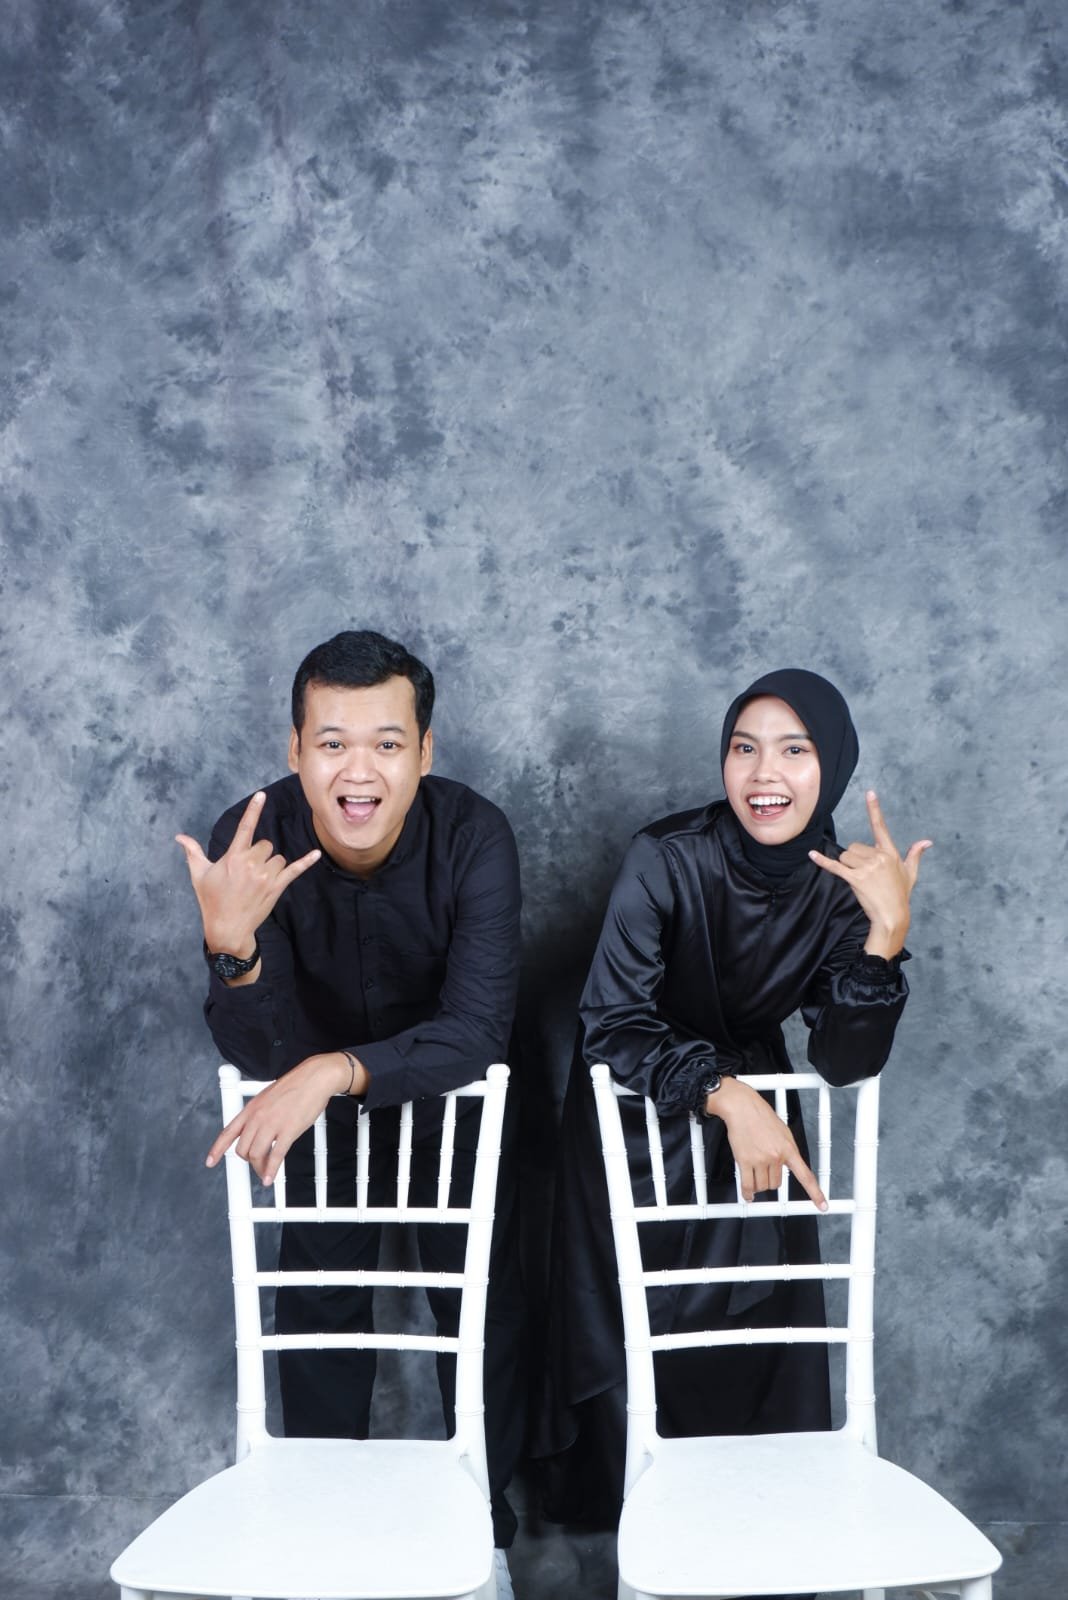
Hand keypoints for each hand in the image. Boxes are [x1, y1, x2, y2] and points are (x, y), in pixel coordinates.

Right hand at [176, 790, 320, 957]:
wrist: (227, 928)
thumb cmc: (211, 900)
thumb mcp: (199, 875)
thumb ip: (193, 852)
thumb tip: (179, 836)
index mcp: (233, 857)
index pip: (245, 827)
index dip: (253, 810)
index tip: (261, 795)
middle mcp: (251, 864)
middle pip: (265, 844)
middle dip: (258, 854)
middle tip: (246, 872)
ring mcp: (266, 876)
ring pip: (277, 858)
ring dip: (271, 865)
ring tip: (257, 881)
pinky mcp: (277, 887)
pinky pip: (295, 870)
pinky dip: (306, 861)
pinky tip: (317, 853)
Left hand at [205, 1052, 367, 1184]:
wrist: (314, 1078)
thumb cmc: (295, 1086)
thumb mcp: (267, 1097)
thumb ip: (258, 1113)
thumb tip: (255, 1129)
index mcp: (251, 1108)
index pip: (228, 1132)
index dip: (217, 1150)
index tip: (210, 1161)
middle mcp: (258, 1117)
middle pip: (242, 1149)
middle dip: (248, 1160)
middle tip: (256, 1164)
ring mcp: (273, 1124)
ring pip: (256, 1155)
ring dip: (259, 1167)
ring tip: (265, 1171)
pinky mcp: (289, 1130)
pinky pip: (276, 1156)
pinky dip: (271, 1170)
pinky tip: (270, 1177)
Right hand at [706, 1077, 826, 1208]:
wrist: (743, 1107)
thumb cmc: (762, 1117)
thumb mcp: (784, 1132)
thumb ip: (787, 1150)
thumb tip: (790, 1164)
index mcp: (789, 1149)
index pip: (806, 1176)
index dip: (815, 1193)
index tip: (822, 1206)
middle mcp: (776, 1156)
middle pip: (777, 1184)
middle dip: (771, 1180)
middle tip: (765, 1171)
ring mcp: (760, 1160)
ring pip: (763, 1186)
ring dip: (759, 1184)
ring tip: (754, 1172)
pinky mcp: (745, 1161)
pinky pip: (748, 1185)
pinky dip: (748, 1193)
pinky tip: (748, 1194)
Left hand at [809, 790, 931, 958]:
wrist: (893, 916)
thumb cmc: (900, 895)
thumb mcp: (910, 873)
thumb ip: (915, 855)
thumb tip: (927, 842)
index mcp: (890, 853)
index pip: (880, 827)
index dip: (874, 809)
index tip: (869, 792)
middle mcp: (879, 857)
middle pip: (854, 846)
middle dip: (855, 858)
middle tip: (865, 874)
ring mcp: (867, 868)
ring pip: (846, 856)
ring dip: (847, 866)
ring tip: (860, 879)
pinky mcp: (856, 879)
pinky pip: (835, 866)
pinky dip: (822, 861)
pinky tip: (811, 855)